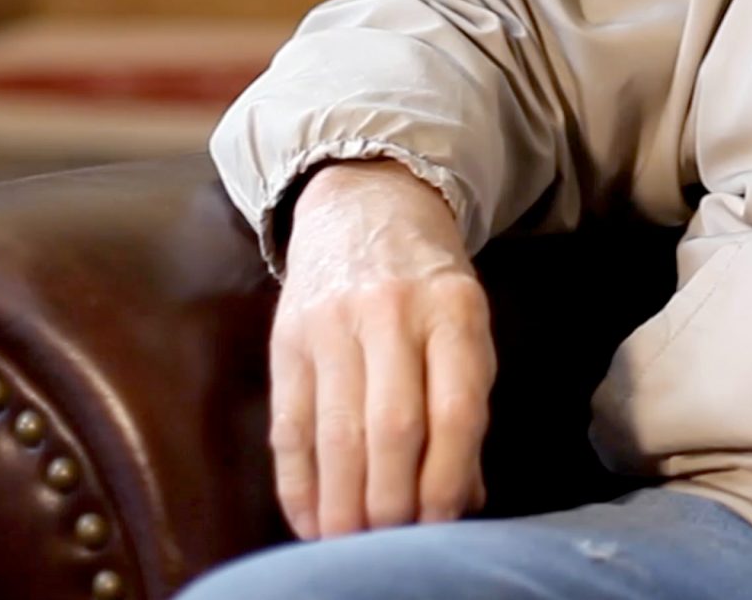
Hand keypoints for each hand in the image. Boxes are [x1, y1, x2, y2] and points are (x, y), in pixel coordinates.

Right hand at [271, 159, 494, 537]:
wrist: (364, 205)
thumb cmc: (428, 283)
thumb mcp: (465, 326)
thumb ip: (466, 406)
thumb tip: (464, 499)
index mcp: (453, 308)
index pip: (454, 408)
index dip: (446, 477)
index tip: (441, 523)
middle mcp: (392, 312)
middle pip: (392, 428)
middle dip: (393, 502)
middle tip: (394, 543)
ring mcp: (331, 324)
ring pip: (335, 434)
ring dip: (344, 503)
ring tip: (352, 545)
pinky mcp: (285, 340)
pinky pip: (289, 427)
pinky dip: (298, 484)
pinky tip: (310, 520)